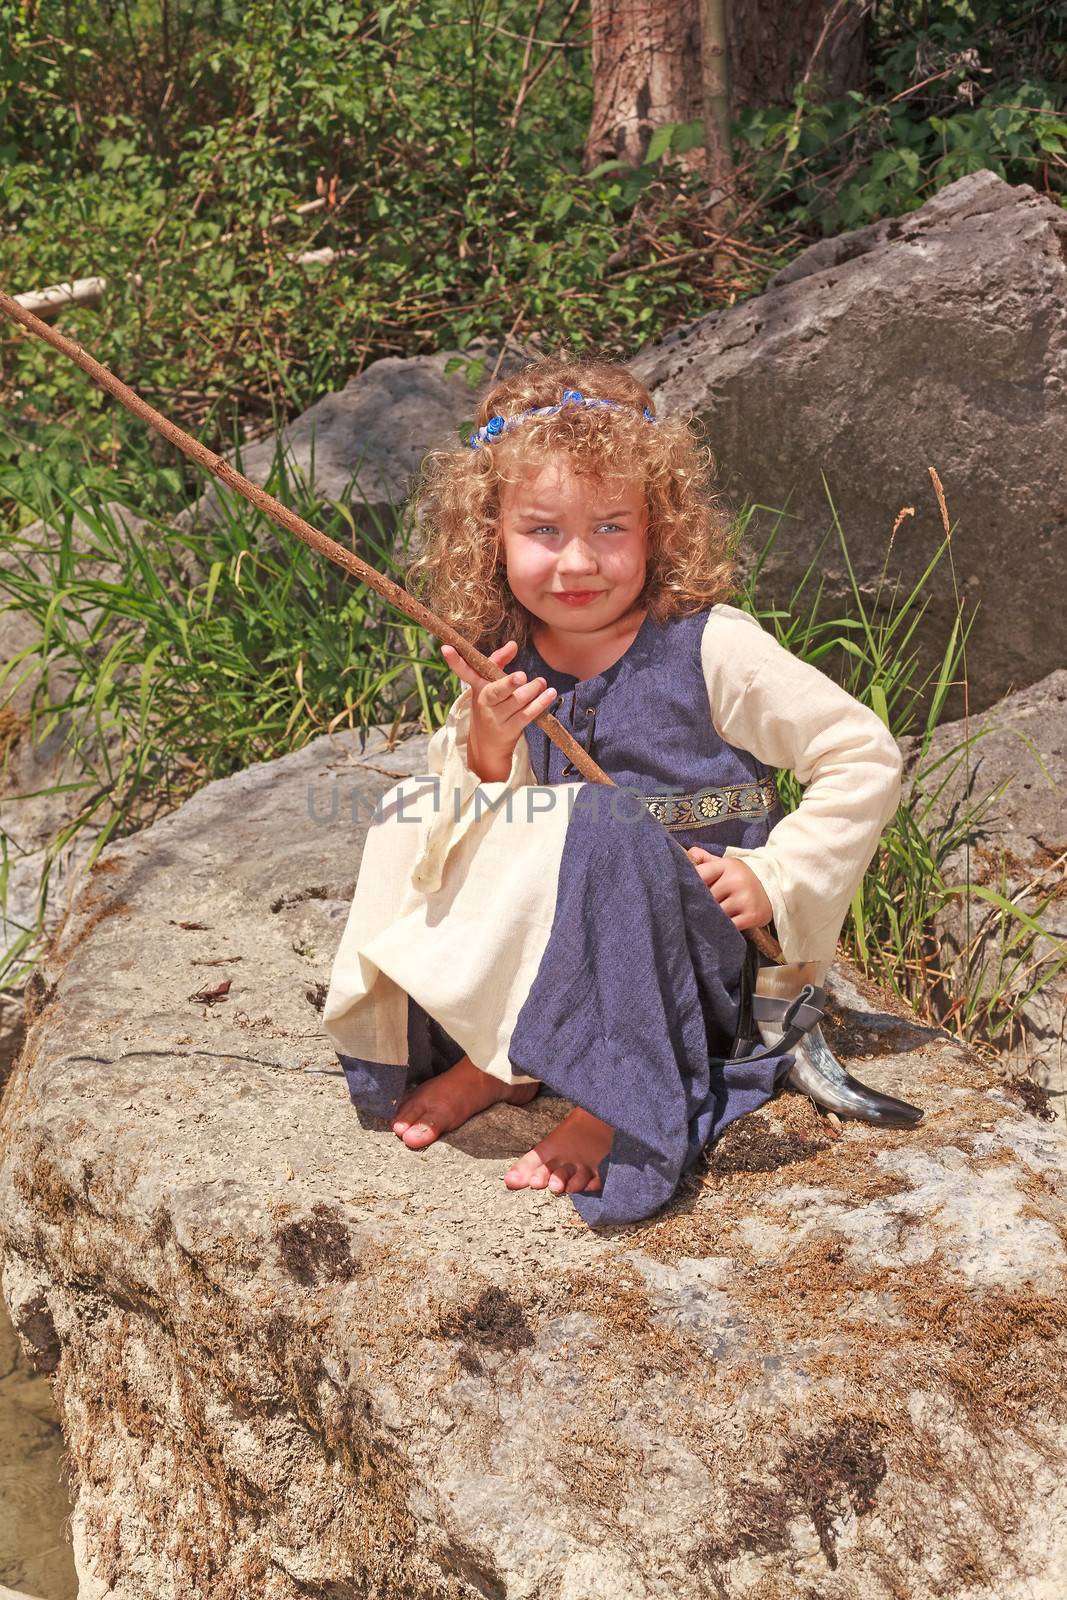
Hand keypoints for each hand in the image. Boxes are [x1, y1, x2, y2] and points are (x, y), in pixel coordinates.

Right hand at [441, 638, 556, 781]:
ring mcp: (497, 718)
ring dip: (532, 691)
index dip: (455, 661)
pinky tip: (550, 694)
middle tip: (521, 676)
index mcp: (477, 688)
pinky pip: (527, 714)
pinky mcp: (510, 729)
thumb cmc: (490, 708)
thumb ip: (498, 662)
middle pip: (496, 691)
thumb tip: (513, 643)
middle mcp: (485, 702)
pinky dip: (540, 703)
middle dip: (508, 683)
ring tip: (541, 682)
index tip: (446, 647)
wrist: (486, 747)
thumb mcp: (488, 686)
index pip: (464, 672)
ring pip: (516, 702)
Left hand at [686, 846, 772, 931]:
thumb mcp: (724, 864)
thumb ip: (704, 859)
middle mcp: (736, 880)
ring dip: (712, 917)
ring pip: (717, 913)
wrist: (772, 887)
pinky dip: (724, 927)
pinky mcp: (752, 915)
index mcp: (727, 865)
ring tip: (710, 916)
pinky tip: (722, 925)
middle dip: (701, 903)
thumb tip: (686, 853)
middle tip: (696, 908)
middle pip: (707, 897)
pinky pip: (730, 925)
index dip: (691, 885)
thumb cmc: (739, 877)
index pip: (700, 874)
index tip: (687, 892)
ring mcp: (745, 899)